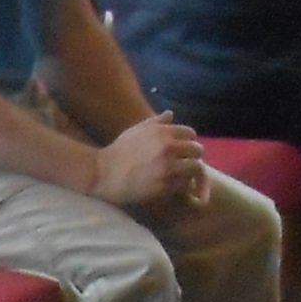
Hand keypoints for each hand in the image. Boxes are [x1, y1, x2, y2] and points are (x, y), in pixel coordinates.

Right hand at [90, 112, 206, 210]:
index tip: (181, 152)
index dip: (187, 143)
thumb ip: (156, 122)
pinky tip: (173, 186)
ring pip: (195, 168)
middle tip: (184, 166)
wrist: (102, 173)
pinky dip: (183, 186)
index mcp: (162, 132)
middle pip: (198, 150)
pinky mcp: (164, 185)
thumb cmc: (118, 151)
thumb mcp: (135, 131)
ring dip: (190, 173)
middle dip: (192, 158)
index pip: (191, 134)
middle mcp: (168, 147)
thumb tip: (171, 114)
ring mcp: (167, 166)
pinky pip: (185, 184)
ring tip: (181, 177)